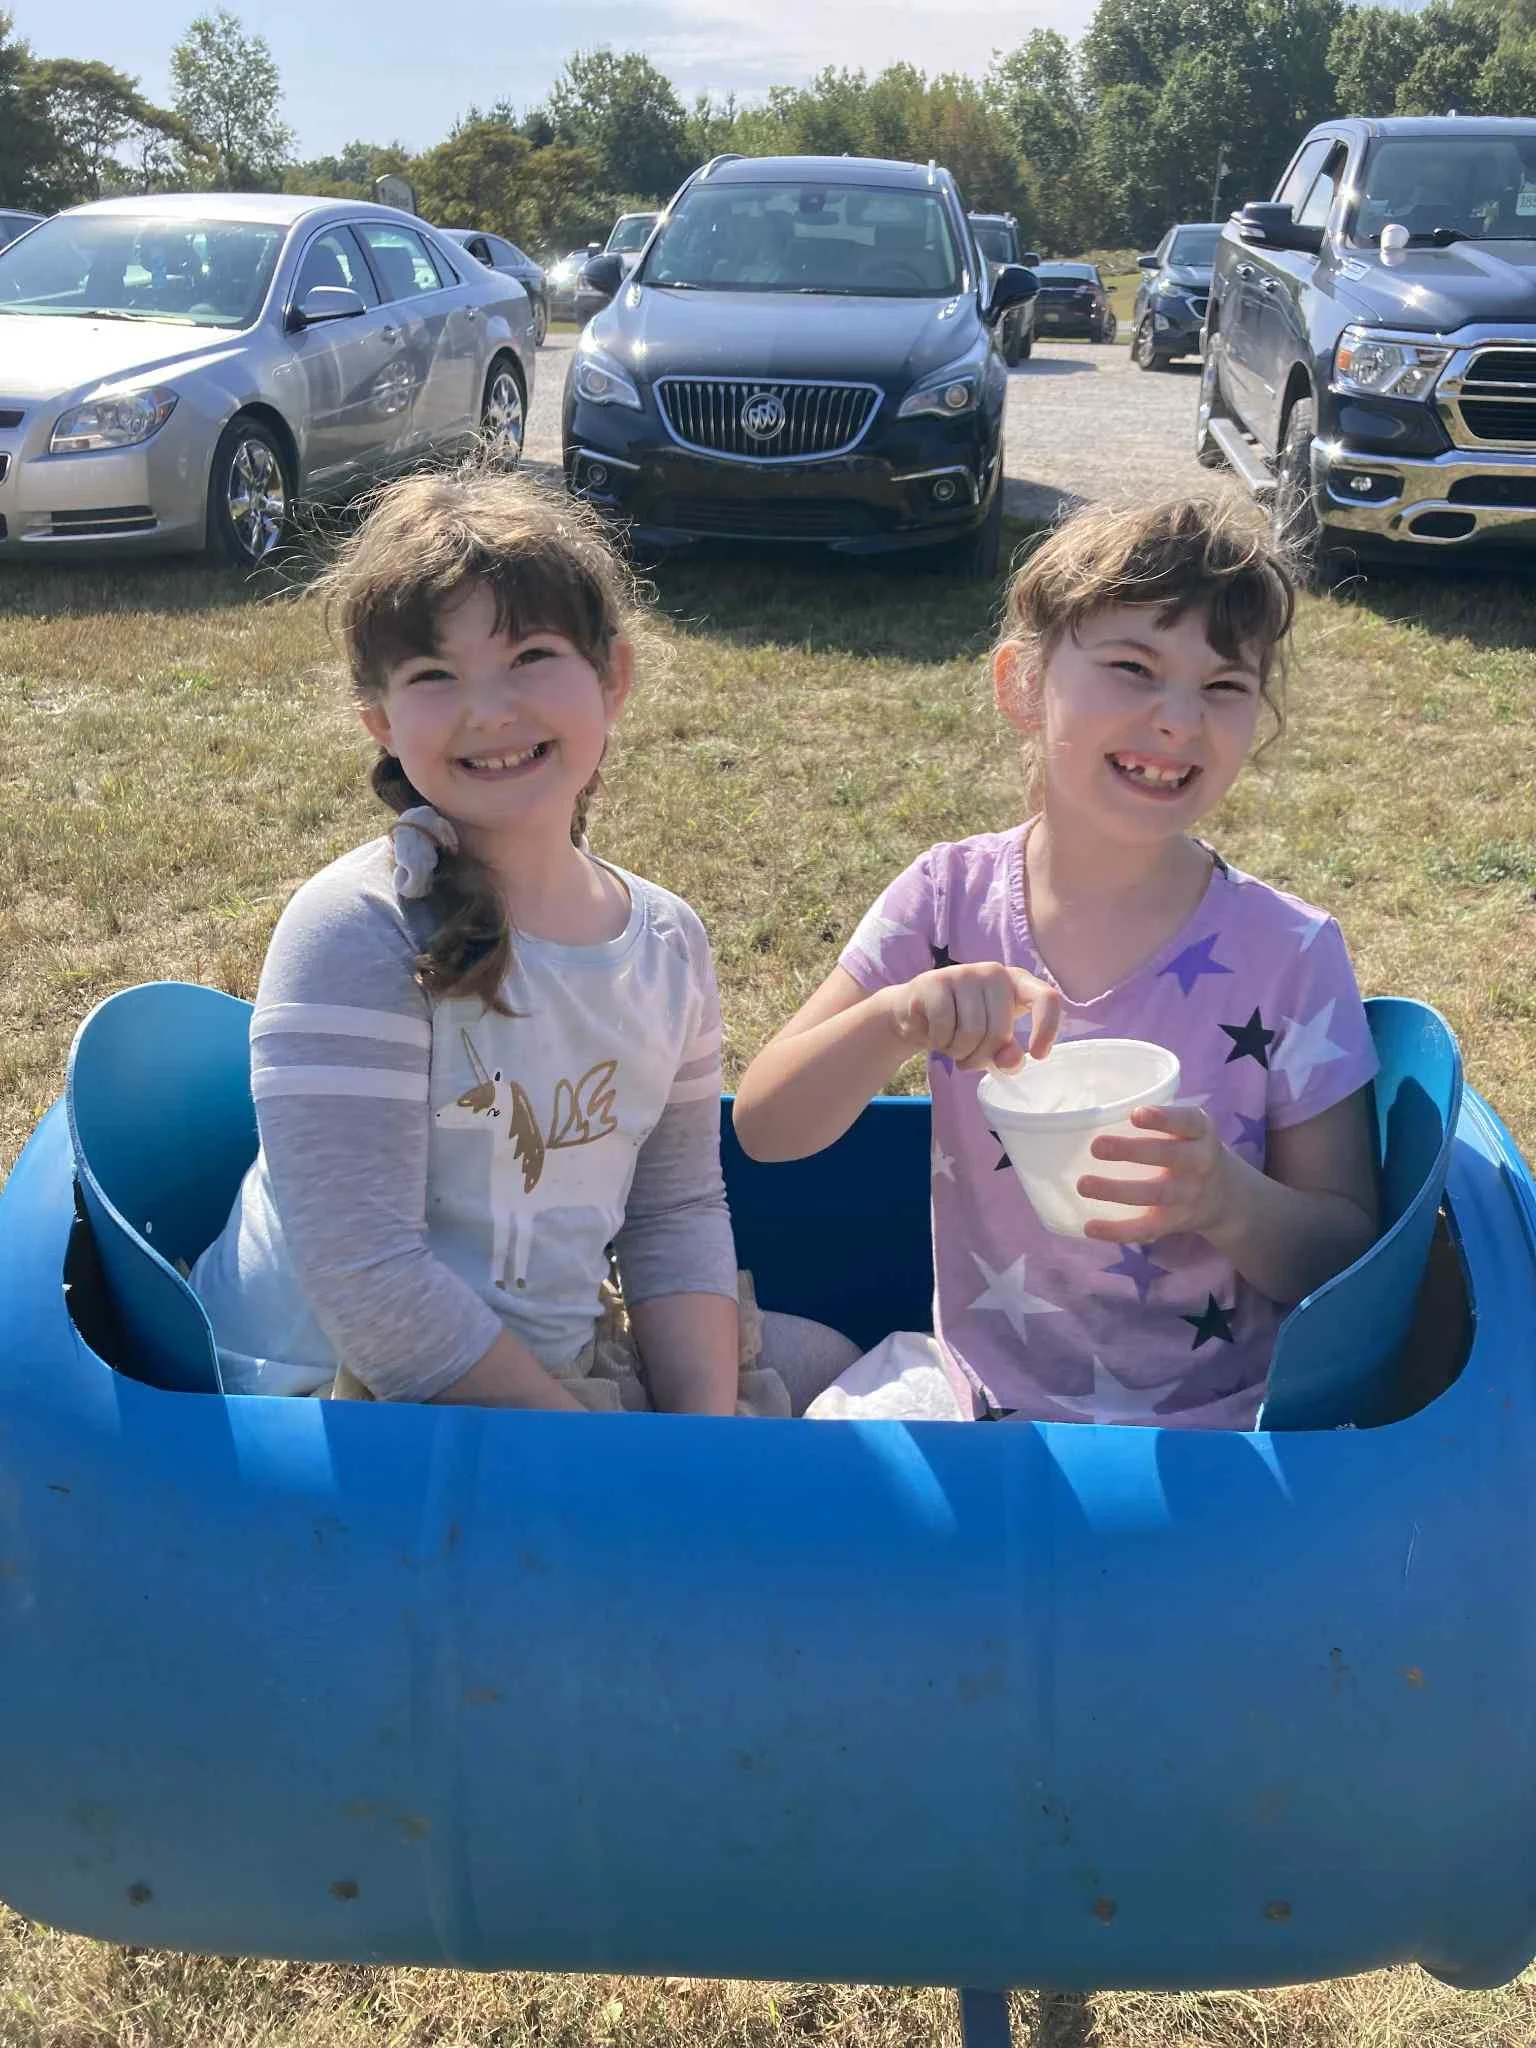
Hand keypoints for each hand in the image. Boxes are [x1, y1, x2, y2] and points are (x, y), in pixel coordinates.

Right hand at [888, 964, 1059, 1071]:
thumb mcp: (991, 1044)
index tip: (1037, 1054)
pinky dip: (939, 1042)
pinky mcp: (936, 981)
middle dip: (982, 1057)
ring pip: (971, 1031)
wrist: (915, 1013)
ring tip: (951, 1046)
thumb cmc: (961, 1027)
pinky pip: (945, 1026)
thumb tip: (1009, 1060)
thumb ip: (1007, 1054)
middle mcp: (994, 972)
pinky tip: (934, 1035)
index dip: (1047, 1028)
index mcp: (1017, 983)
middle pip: (1000, 1030)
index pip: (1046, 998)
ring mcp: (964, 973)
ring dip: (958, 1052)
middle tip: (968, 1060)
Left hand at [1077, 1103, 1239, 1242]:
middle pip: (1168, 1156)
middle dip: (1132, 1151)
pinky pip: (1147, 1229)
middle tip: (1096, 1146)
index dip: (1163, 1118)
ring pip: (1154, 1194)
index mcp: (1201, 1133)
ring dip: (1117, 1191)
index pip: (1187, 1122)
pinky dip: (1118, 1230)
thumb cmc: (1192, 1150)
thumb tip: (1098, 1113)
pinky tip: (1090, 1227)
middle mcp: (1200, 1163)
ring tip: (1084, 1185)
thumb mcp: (1190, 1128)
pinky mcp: (1175, 1222)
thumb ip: (1158, 1119)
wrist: (1228, 1197)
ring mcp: (1188, 1195)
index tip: (1135, 1114)